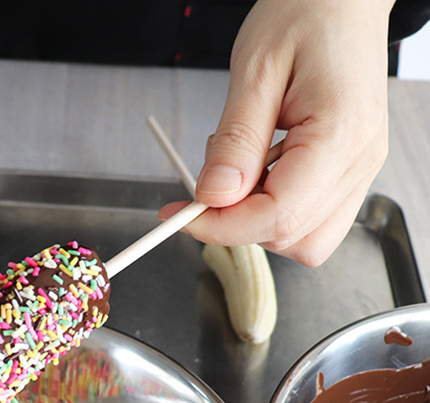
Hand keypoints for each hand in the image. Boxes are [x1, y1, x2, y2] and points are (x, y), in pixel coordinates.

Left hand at [160, 0, 393, 265]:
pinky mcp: (350, 173)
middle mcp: (359, 162)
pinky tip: (264, 169)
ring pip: (305, 240)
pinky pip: (312, 220)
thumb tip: (212, 197)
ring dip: (259, 220)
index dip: (222, 227)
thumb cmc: (306, 14)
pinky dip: (276, 209)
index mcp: (341, 136)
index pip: (278, 216)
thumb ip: (235, 142)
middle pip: (292, 237)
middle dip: (239, 223)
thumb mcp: (255, 70)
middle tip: (213, 181)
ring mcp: (360, 171)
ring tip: (245, 166)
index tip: (183, 215)